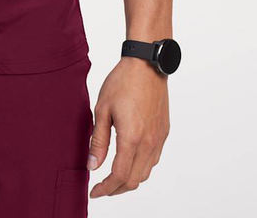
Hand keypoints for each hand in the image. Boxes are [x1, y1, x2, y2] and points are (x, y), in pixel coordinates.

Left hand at [87, 57, 169, 197]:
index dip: (105, 188)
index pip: (119, 176)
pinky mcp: (164, 133)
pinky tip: (129, 161)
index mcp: (132, 138)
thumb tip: (92, 165)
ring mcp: (159, 139)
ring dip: (129, 180)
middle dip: (116, 189)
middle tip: (101, 188)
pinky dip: (140, 168)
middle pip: (134, 180)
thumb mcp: (102, 109)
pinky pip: (153, 160)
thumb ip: (98, 140)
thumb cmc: (122, 82)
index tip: (94, 192)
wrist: (147, 65)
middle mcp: (149, 143)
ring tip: (113, 178)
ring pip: (145, 173)